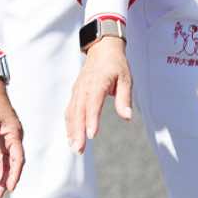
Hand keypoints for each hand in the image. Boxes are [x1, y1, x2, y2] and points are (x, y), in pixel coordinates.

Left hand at [0, 81, 24, 197]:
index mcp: (15, 135)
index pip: (18, 159)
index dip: (14, 174)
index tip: (10, 188)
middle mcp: (14, 137)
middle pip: (13, 163)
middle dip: (7, 179)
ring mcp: (8, 136)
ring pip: (7, 160)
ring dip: (2, 174)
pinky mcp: (1, 134)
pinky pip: (2, 153)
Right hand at [66, 37, 134, 152]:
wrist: (102, 48)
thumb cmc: (116, 64)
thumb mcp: (126, 78)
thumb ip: (124, 98)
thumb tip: (127, 117)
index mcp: (97, 82)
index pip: (93, 103)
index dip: (91, 120)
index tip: (91, 135)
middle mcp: (84, 87)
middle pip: (79, 112)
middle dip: (78, 131)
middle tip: (79, 149)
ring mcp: (77, 90)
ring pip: (72, 112)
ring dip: (72, 130)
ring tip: (74, 147)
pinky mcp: (75, 93)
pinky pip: (70, 110)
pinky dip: (70, 124)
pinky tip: (71, 136)